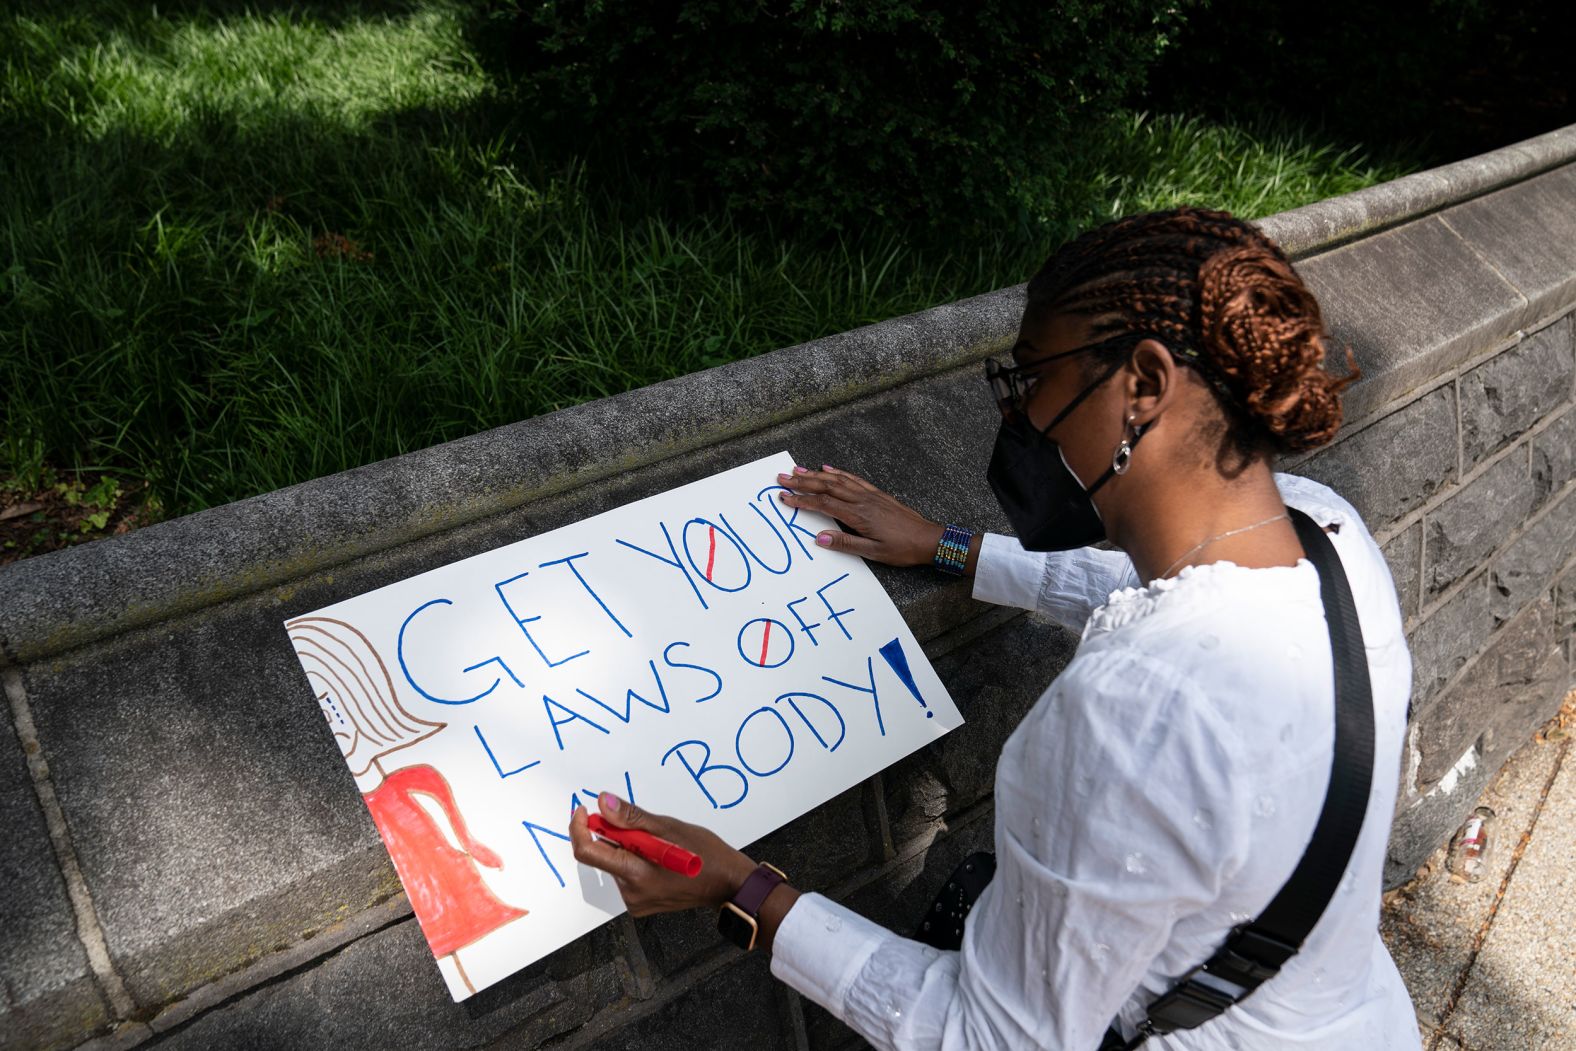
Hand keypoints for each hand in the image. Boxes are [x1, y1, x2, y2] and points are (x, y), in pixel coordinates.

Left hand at [569, 793, 755, 916]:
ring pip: (615, 863)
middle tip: (636, 822)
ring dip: (626, 846)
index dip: (580, 828)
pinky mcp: (639, 903)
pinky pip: (625, 874)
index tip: (584, 810)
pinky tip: (657, 856)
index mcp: (637, 874)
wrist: (727, 884)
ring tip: (658, 842)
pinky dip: (633, 858)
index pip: (588, 852)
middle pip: (603, 856)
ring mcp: (635, 900)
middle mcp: (631, 892)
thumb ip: (632, 817)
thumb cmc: (706, 855)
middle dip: (611, 833)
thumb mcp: (670, 827)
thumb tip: (604, 803)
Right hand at [774, 465, 942, 566]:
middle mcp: (862, 500)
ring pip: (838, 480)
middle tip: (782, 477)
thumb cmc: (902, 549)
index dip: (802, 500)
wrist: (928, 539)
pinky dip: (839, 473)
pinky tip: (829, 468)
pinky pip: (854, 479)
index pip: (823, 504)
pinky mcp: (878, 494)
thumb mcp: (873, 552)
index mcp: (859, 515)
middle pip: (827, 486)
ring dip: (816, 474)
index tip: (784, 497)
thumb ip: (845, 543)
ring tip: (798, 469)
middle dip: (803, 482)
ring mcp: (870, 495)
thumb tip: (819, 538)